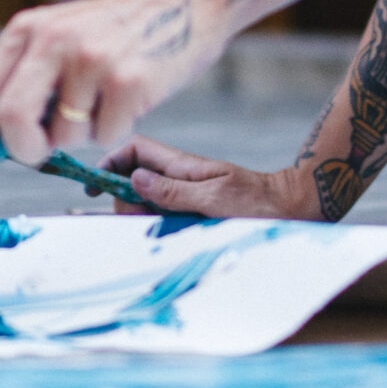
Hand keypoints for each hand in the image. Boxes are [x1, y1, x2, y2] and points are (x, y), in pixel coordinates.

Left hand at [0, 0, 226, 178]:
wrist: (185, 3)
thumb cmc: (118, 32)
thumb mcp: (61, 38)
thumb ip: (25, 80)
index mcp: (27, 30)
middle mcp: (53, 40)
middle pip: (9, 119)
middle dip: (22, 149)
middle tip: (41, 151)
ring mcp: (91, 59)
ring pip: (64, 136)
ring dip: (82, 134)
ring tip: (105, 99)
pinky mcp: (128, 80)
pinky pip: (106, 136)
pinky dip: (117, 130)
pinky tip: (131, 97)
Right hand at [99, 134, 320, 220]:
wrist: (292, 210)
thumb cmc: (258, 203)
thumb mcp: (215, 199)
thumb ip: (173, 190)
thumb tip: (133, 178)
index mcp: (182, 166)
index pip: (136, 151)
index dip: (112, 162)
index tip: (94, 185)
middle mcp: (180, 178)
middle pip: (134, 180)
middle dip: (126, 199)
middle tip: (144, 220)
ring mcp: (186, 195)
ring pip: (147, 201)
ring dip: (145, 217)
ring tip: (167, 230)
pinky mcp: (194, 212)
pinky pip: (165, 217)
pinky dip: (160, 226)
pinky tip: (172, 236)